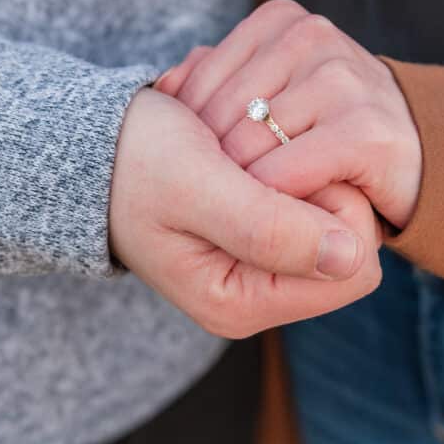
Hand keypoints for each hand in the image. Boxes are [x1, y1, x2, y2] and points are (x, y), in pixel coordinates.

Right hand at [109, 88, 381, 338]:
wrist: (88, 142)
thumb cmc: (133, 160)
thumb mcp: (196, 188)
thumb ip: (270, 228)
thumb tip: (351, 257)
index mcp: (242, 301)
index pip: (355, 264)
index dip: (335, 204)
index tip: (279, 166)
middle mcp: (256, 292)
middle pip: (348, 235)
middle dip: (314, 181)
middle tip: (252, 151)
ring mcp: (258, 262)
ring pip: (329, 206)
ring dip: (296, 164)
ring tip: (236, 146)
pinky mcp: (257, 229)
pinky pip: (304, 190)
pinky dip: (282, 157)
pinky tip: (237, 144)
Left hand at [155, 0, 421, 227]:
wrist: (420, 156)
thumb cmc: (331, 130)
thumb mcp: (274, 90)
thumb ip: (220, 80)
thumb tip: (163, 86)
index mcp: (281, 20)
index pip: (199, 80)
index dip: (188, 134)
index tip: (197, 169)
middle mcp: (311, 39)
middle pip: (219, 116)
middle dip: (211, 165)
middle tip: (216, 202)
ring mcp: (341, 80)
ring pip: (246, 147)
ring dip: (239, 189)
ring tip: (244, 211)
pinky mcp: (364, 131)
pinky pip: (284, 176)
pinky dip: (272, 205)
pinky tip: (279, 216)